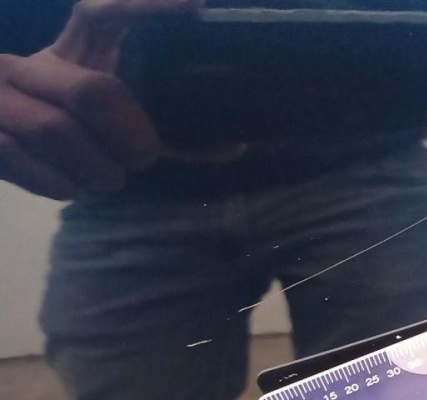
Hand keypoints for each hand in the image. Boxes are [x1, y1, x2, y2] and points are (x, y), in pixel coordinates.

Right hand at [0, 0, 202, 200]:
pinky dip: (63, 186)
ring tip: (108, 179)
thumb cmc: (76, 126)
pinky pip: (26, 163)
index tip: (197, 7)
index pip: (105, 11)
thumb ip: (173, 132)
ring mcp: (1, 96)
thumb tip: (236, 144)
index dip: (149, 6)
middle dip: (130, 135)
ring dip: (97, 170)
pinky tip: (74, 187)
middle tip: (145, 156)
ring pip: (58, 132)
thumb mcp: (119, 118)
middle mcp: (34, 63)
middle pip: (94, 92)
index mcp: (75, 48)